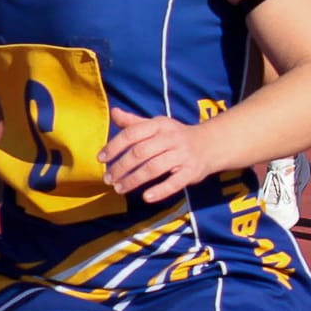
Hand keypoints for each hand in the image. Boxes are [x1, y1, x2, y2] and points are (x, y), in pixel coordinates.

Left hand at [99, 106, 215, 202]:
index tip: (101, 159)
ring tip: (118, 188)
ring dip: (133, 180)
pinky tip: (145, 198)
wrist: (210, 144)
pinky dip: (160, 191)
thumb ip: (134, 122)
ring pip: (154, 168)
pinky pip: (175, 182)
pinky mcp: (191, 171)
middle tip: (107, 179)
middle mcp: (171, 138)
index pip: (132, 134)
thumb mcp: (156, 125)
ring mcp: (182, 155)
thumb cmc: (174, 136)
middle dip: (121, 167)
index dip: (114, 146)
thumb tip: (114, 112)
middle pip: (140, 152)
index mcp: (159, 125)